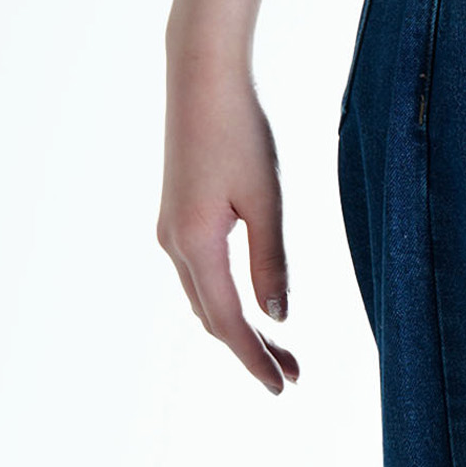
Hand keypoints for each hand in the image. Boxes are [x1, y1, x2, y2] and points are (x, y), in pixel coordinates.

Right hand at [157, 59, 298, 393]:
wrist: (201, 78)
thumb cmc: (240, 133)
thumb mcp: (267, 202)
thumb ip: (271, 263)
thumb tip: (278, 318)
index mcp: (196, 245)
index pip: (229, 322)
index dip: (256, 359)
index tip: (283, 388)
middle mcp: (173, 244)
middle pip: (214, 318)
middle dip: (252, 351)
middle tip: (295, 376)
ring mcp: (170, 231)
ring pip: (205, 300)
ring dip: (240, 328)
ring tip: (282, 350)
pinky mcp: (177, 217)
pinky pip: (201, 277)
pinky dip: (225, 303)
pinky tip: (251, 308)